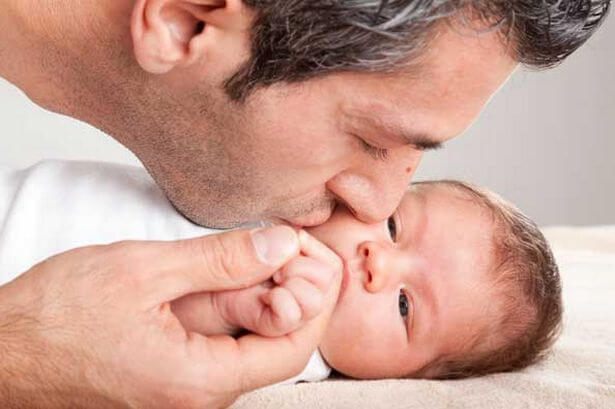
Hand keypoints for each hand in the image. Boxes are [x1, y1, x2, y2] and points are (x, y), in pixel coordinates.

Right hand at [0, 226, 341, 407]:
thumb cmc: (55, 318)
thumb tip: (281, 244)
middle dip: (287, 292)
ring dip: (258, 297)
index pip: (290, 348)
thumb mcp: (143, 271)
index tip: (319, 260)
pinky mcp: (171, 379)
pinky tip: (223, 275)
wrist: (4, 352)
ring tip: (255, 251)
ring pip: (246, 343)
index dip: (316, 302)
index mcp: (197, 381)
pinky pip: (219, 346)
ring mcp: (184, 391)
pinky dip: (230, 309)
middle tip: (284, 244)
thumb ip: (219, 259)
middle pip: (271, 345)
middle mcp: (197, 398)